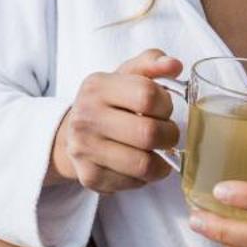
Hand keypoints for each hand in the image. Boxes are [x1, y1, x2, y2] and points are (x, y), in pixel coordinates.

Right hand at [47, 49, 182, 192]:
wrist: (72, 133)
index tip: (162, 109)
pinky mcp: (90, 177)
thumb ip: (151, 63)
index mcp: (96, 86)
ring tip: (157, 151)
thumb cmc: (109, 102)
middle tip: (167, 134)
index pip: (148, 95)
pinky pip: (134, 183)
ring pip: (144, 165)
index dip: (165, 105)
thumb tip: (174, 65)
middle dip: (169, 136)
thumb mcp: (126, 76)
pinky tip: (138, 164)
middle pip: (148, 134)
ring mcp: (84, 149)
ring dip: (162, 161)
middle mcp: (85, 117)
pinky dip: (145, 177)